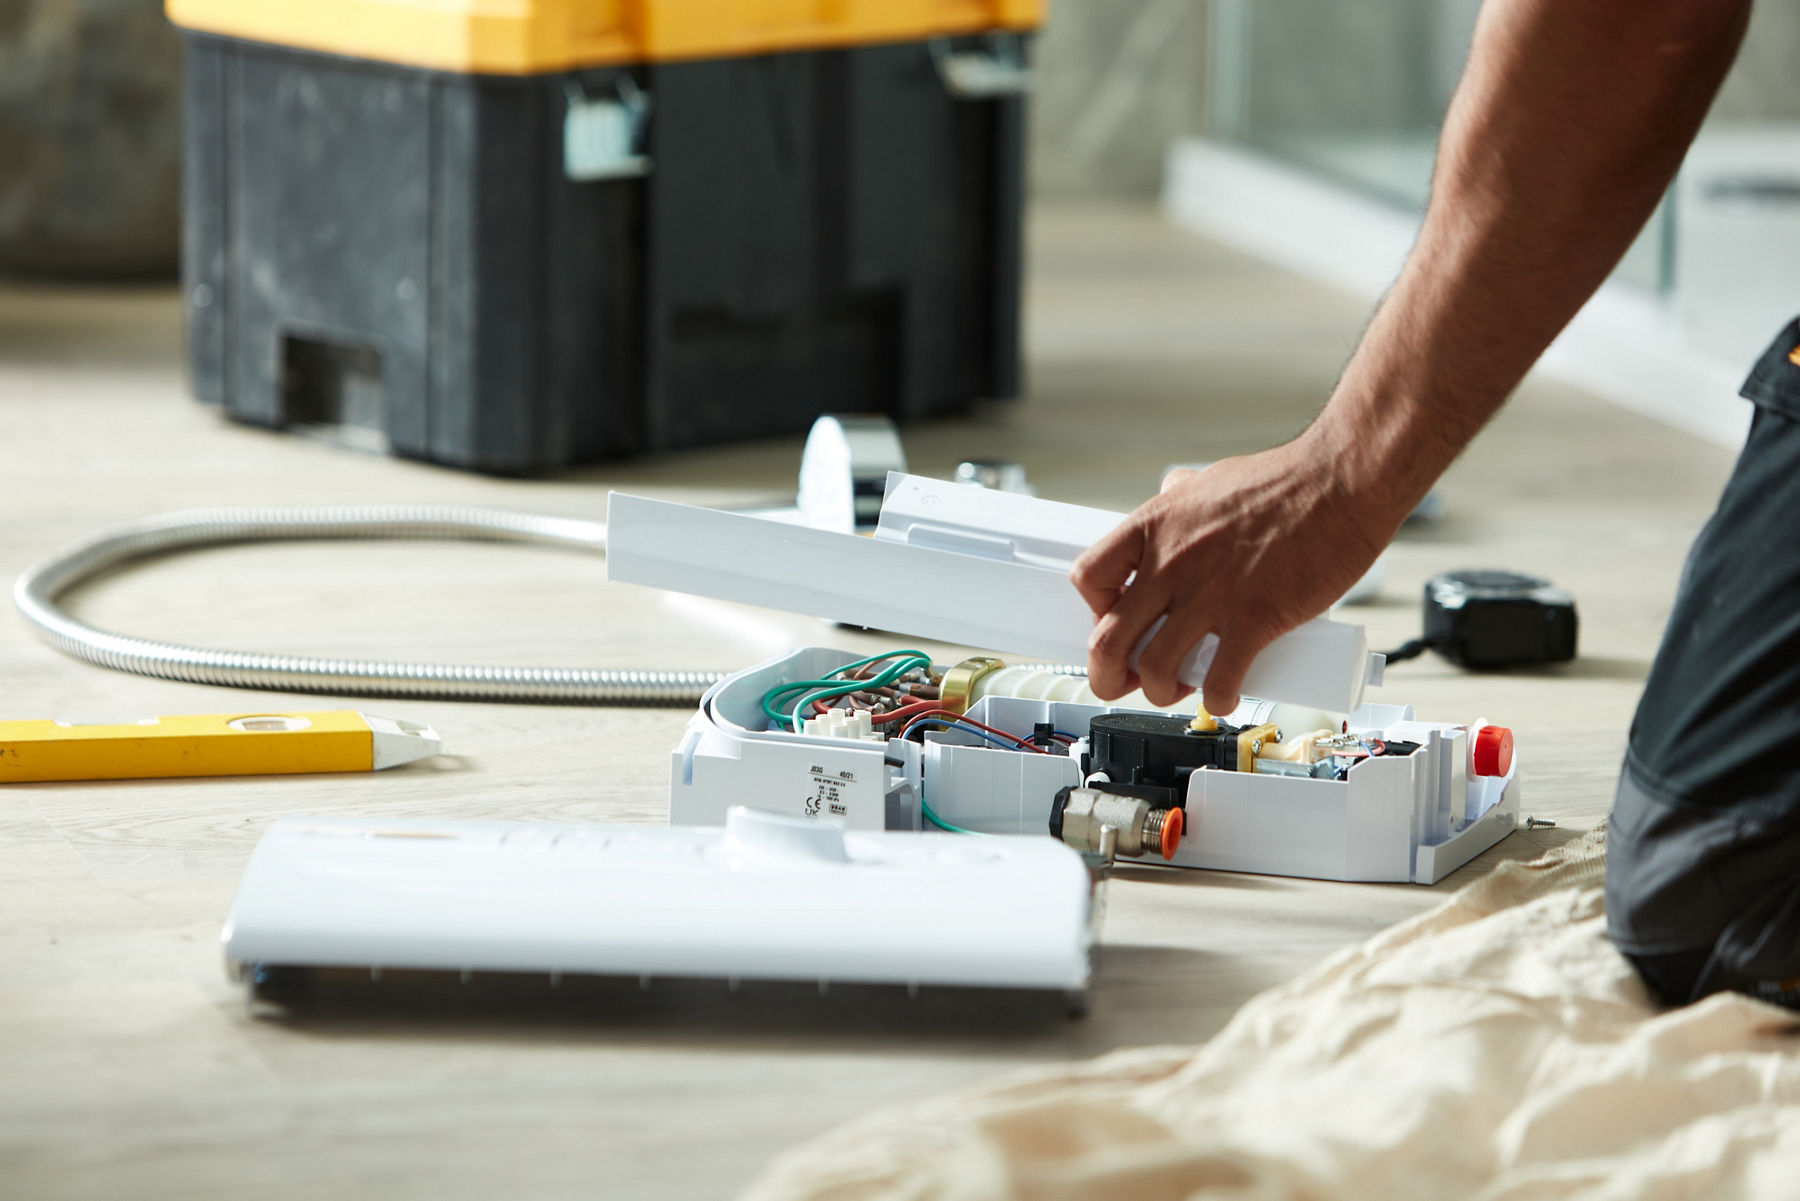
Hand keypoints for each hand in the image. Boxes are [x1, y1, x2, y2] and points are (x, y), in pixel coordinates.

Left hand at [1070, 437, 1395, 711]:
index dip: (1093, 611)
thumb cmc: (1285, 481)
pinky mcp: (1254, 620)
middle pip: (1106, 639)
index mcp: (1155, 526)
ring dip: (1159, 692)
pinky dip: (1216, 701)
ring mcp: (1210, 595)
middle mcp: (1172, 564)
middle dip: (1107, 675)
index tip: (1113, 621)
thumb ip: (1181, 496)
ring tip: (1177, 689)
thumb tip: (1171, 493)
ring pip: (1154, 669)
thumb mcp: (1209, 480)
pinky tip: (1222, 697)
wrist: (1341, 483)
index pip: (1088, 578)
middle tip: (1124, 682)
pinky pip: (1219, 681)